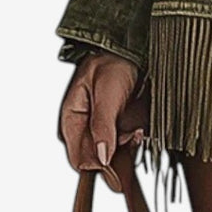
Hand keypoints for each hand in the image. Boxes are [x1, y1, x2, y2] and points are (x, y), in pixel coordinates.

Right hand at [58, 50, 148, 190]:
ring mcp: (103, 128)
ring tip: (136, 130)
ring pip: (113, 155)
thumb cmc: (112, 63)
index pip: (79, 159)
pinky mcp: (119, 126)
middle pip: (97, 160)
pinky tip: (139, 129)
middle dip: (116, 154)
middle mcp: (86, 129)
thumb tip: (101, 157)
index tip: (116, 153)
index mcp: (72, 121)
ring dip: (128, 147)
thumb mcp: (106, 91)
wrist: (130, 48)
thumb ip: (102, 124)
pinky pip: (126, 144)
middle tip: (130, 136)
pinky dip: (135, 139)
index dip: (97, 163)